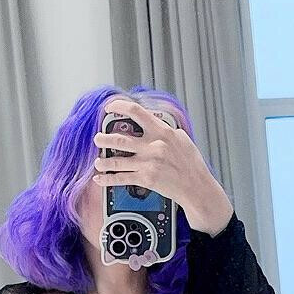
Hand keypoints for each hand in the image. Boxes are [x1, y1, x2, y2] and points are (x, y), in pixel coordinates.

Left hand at [95, 96, 233, 237]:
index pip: (136, 112)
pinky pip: (121, 179)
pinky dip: (107, 179)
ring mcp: (148, 163)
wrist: (196, 186)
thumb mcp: (181, 139)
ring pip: (116, 161)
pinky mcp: (145, 179)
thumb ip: (165, 129)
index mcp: (162, 132)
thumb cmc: (191, 164)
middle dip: (103, 139)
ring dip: (103, 161)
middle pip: (119, 139)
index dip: (119, 107)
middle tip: (98, 138)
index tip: (109, 107)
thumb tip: (152, 121)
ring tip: (98, 161)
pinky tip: (100, 179)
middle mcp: (153, 146)